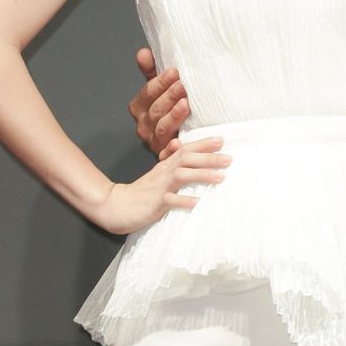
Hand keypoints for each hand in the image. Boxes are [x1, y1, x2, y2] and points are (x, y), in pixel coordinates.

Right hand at [86, 137, 229, 234]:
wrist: (116, 205)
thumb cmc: (143, 191)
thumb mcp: (157, 173)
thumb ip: (171, 159)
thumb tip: (181, 144)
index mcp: (166, 165)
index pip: (186, 150)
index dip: (203, 144)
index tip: (221, 139)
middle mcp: (164, 173)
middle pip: (186, 159)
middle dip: (208, 157)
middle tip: (229, 158)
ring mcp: (160, 187)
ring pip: (181, 176)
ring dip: (201, 175)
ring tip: (220, 177)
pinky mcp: (155, 203)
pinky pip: (170, 201)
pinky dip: (184, 201)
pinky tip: (197, 202)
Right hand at [129, 47, 188, 157]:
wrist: (180, 137)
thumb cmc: (169, 108)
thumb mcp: (160, 89)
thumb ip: (152, 71)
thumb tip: (143, 53)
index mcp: (139, 107)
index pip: (148, 93)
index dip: (160, 82)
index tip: (175, 71)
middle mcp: (143, 125)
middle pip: (155, 110)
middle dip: (170, 96)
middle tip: (184, 85)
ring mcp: (153, 141)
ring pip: (162, 128)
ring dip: (174, 116)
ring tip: (186, 105)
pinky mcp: (164, 155)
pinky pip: (166, 153)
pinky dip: (171, 149)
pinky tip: (178, 143)